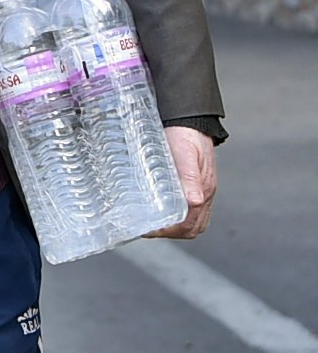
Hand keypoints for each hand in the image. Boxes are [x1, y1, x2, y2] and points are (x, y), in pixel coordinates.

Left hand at [147, 125, 217, 239]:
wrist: (188, 119)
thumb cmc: (184, 134)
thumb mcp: (184, 154)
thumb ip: (189, 177)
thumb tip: (194, 202)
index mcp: (203, 188)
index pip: (192, 223)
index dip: (171, 230)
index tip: (151, 229)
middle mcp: (204, 192)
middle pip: (193, 227)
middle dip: (171, 233)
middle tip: (148, 230)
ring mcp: (200, 190)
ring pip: (193, 222)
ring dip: (174, 229)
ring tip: (152, 226)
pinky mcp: (194, 185)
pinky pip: (190, 210)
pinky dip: (177, 218)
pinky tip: (161, 214)